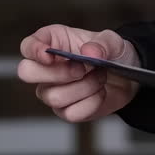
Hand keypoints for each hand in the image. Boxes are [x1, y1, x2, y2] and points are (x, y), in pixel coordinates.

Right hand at [17, 24, 140, 122]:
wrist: (128, 77)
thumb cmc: (112, 53)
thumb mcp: (113, 41)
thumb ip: (103, 44)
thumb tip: (89, 52)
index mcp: (54, 42)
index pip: (28, 45)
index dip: (33, 50)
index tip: (49, 55)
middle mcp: (47, 68)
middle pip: (27, 72)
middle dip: (58, 72)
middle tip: (82, 68)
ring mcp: (53, 91)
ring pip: (53, 97)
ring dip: (83, 88)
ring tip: (100, 77)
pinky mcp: (66, 110)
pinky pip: (71, 113)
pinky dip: (91, 103)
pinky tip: (100, 92)